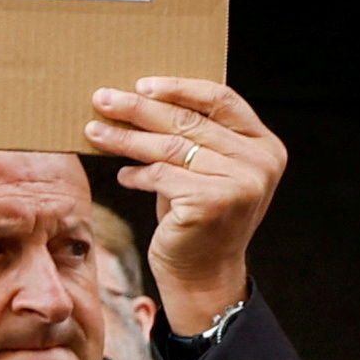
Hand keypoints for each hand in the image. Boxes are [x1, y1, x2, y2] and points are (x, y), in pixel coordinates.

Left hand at [86, 76, 287, 336]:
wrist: (204, 274)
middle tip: (102, 98)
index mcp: (265, 145)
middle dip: (138, 109)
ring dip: (125, 138)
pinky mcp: (212, 202)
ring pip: (169, 147)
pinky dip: (136, 173)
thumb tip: (139, 96)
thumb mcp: (206, 170)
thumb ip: (194, 137)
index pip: (221, 99)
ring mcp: (240, 182)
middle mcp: (259, 162)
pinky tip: (124, 175)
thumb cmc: (198, 216)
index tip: (141, 84)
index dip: (179, 87)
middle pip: (188, 121)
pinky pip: (161, 175)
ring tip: (94, 131)